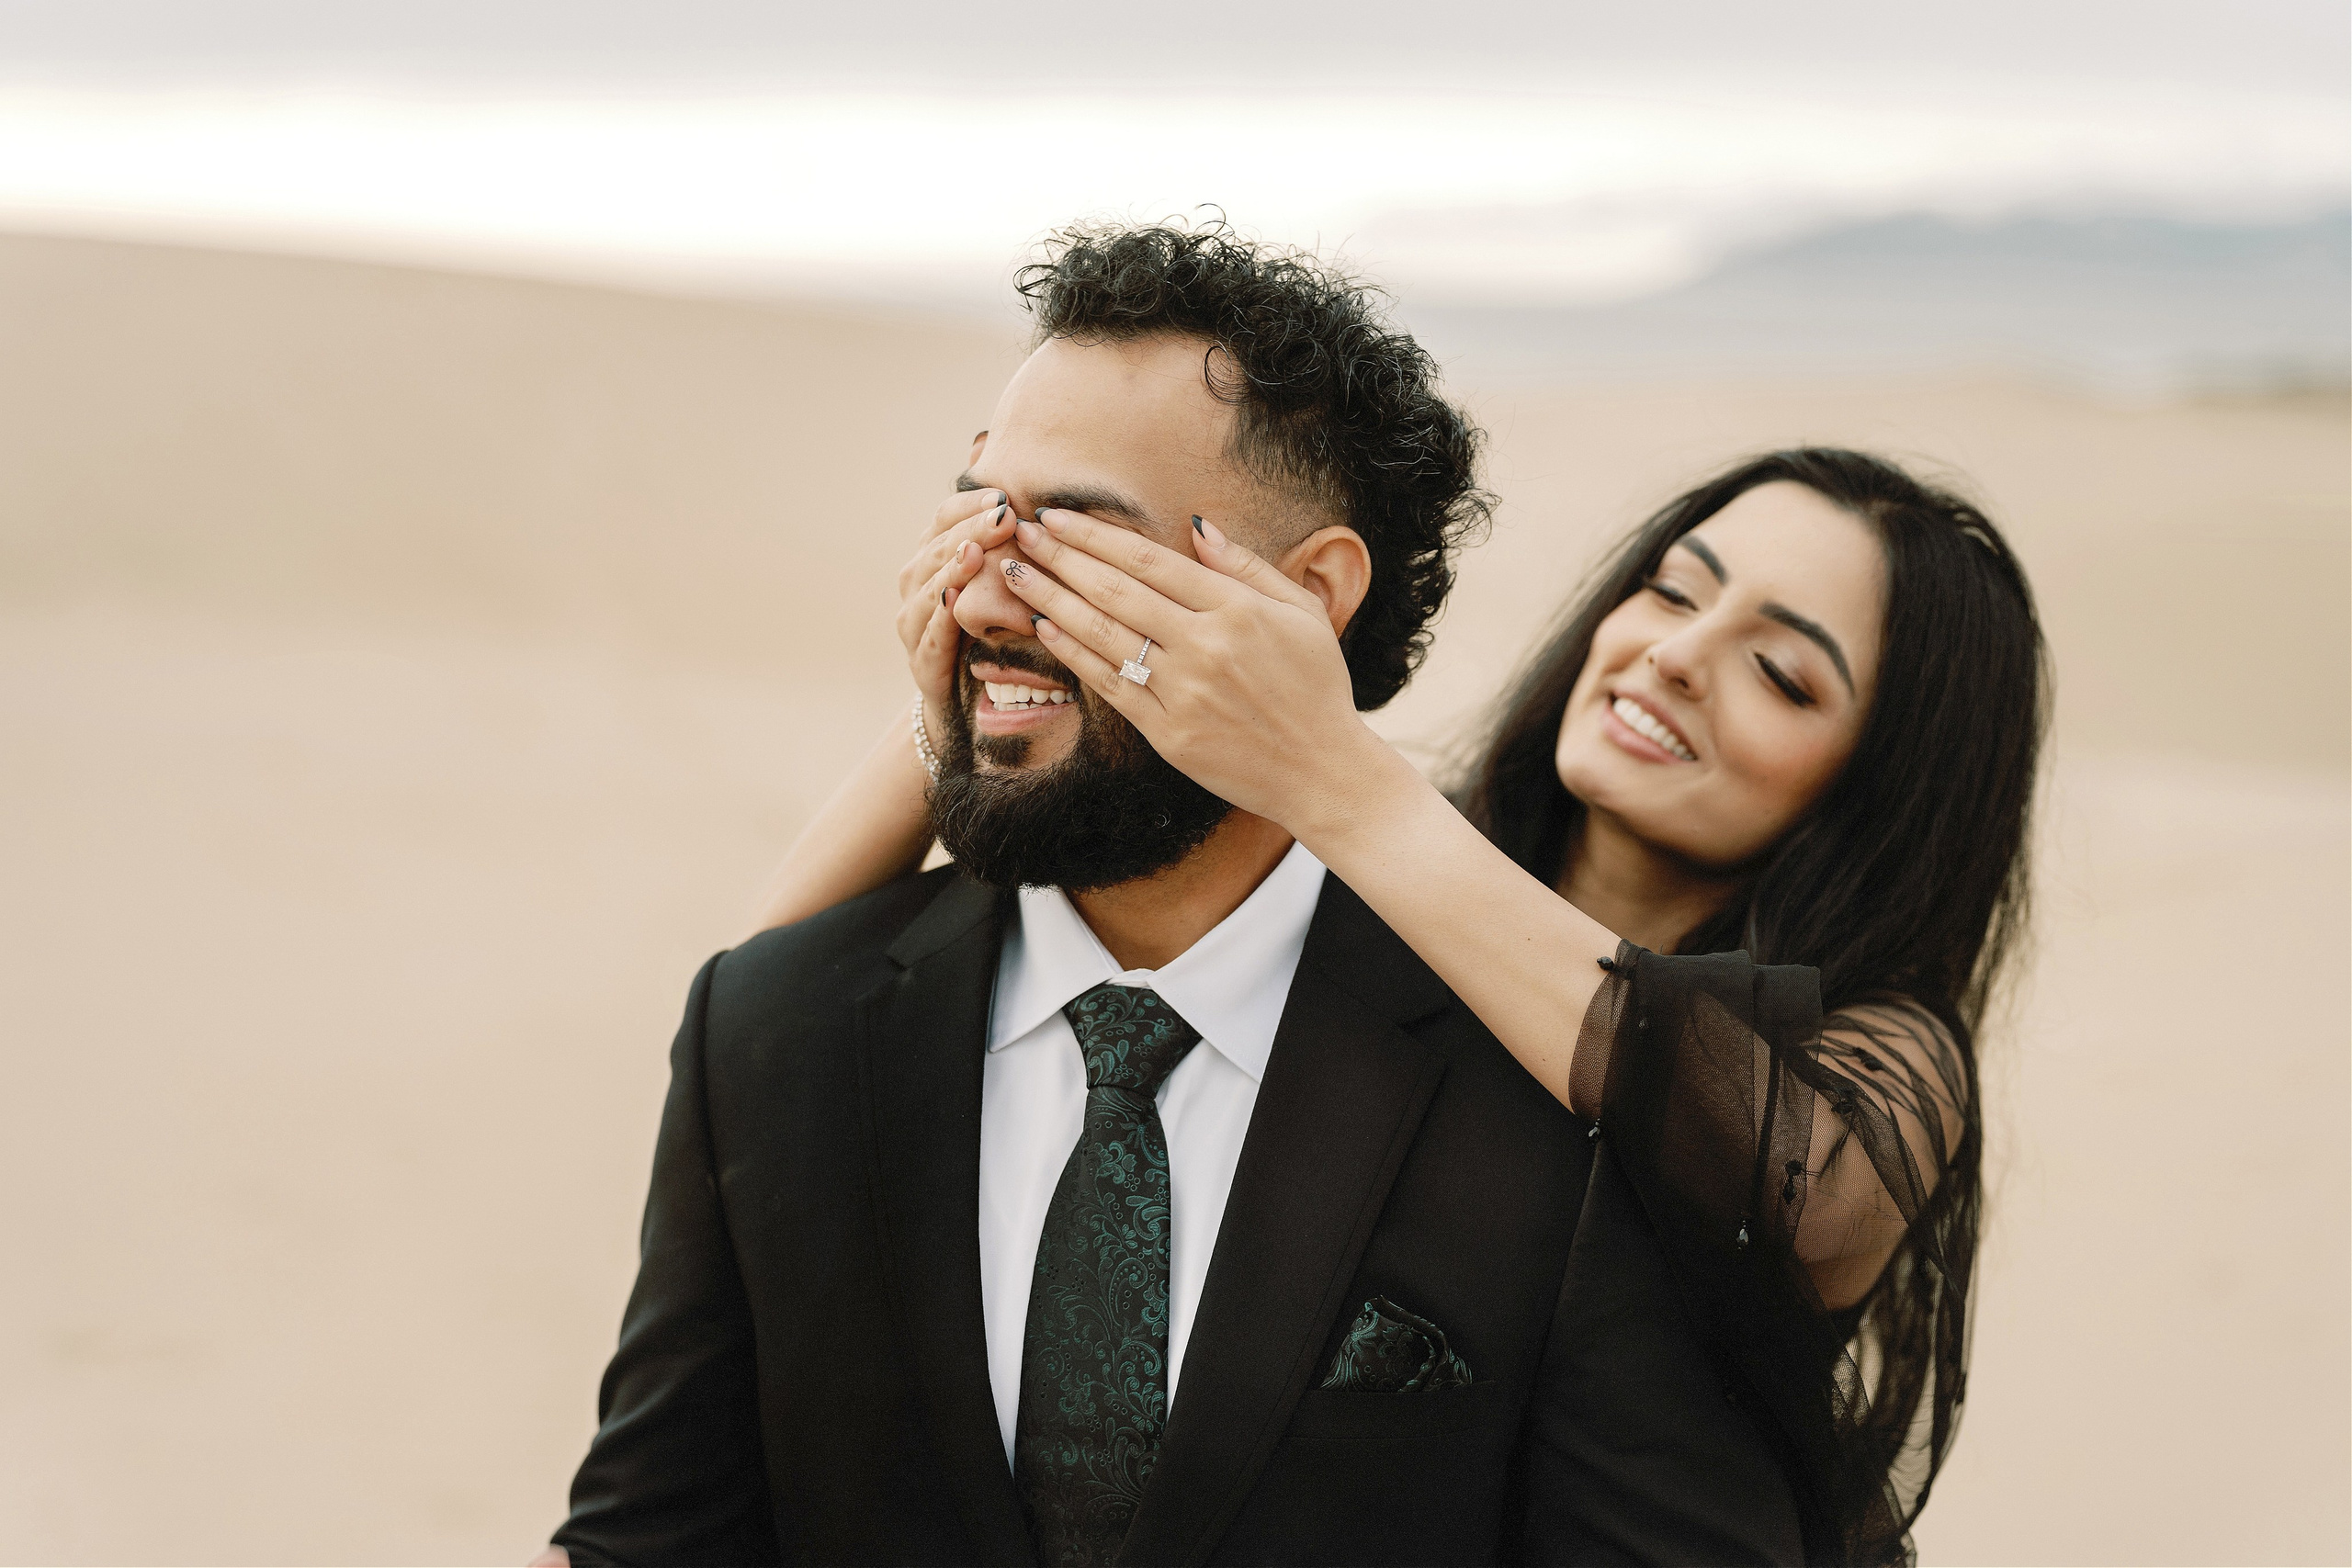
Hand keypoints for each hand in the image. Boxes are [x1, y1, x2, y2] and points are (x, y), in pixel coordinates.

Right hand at [896, 489, 1013, 713]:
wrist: (965, 700)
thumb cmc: (988, 630)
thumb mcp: (999, 583)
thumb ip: (1006, 544)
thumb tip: (1028, 500)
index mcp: (932, 560)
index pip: (943, 520)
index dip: (969, 507)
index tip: (1001, 496)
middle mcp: (916, 587)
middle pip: (938, 549)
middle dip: (970, 531)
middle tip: (1001, 516)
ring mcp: (914, 624)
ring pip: (928, 589)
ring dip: (950, 568)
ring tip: (972, 552)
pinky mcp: (923, 661)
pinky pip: (930, 636)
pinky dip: (940, 619)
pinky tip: (953, 602)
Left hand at [998, 509, 1381, 832]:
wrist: (1322, 771)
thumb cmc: (1316, 686)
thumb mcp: (1301, 612)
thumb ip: (1248, 566)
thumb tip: (1197, 525)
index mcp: (1237, 611)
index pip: (1151, 561)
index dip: (1097, 535)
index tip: (1058, 514)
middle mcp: (1205, 647)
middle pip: (1116, 591)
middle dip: (1061, 557)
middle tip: (1021, 531)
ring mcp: (1183, 692)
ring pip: (1103, 635)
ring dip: (1052, 599)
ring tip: (1015, 573)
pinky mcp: (1168, 733)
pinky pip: (1109, 685)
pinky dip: (1074, 654)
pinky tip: (1045, 627)